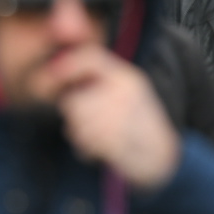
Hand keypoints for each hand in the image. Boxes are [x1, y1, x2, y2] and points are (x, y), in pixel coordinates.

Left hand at [49, 45, 180, 190]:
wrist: (163, 156)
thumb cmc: (134, 123)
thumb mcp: (122, 93)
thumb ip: (94, 81)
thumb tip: (51, 73)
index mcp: (125, 77)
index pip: (90, 57)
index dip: (66, 65)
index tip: (51, 77)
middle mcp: (125, 92)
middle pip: (73, 101)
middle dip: (74, 116)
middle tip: (90, 124)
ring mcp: (123, 117)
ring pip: (76, 123)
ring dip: (79, 134)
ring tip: (97, 138)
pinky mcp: (119, 141)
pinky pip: (85, 143)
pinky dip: (86, 150)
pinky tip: (100, 150)